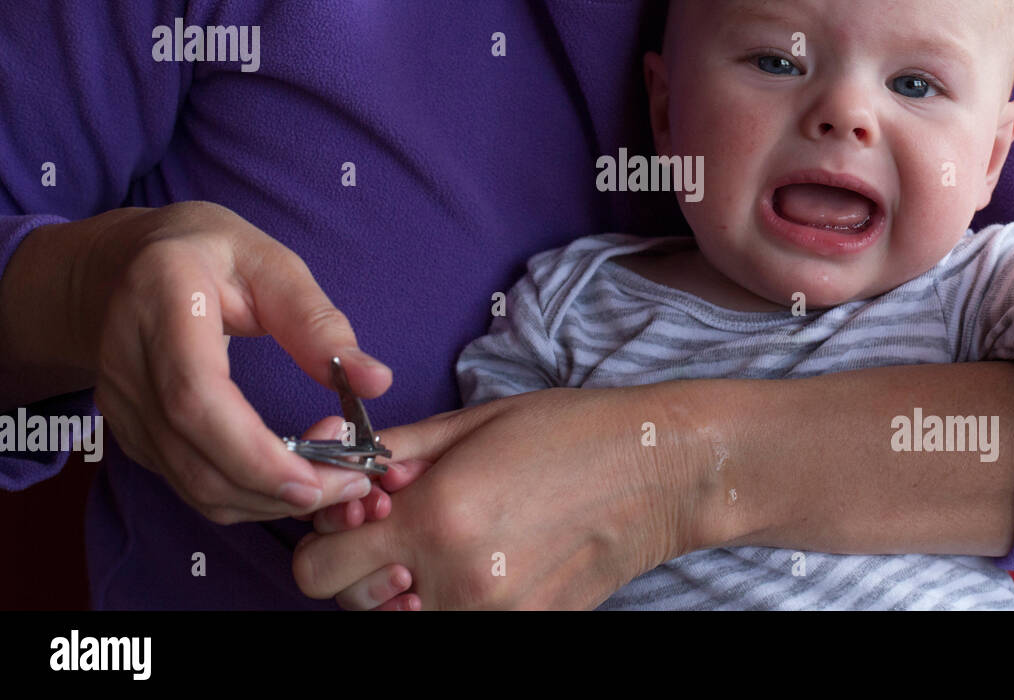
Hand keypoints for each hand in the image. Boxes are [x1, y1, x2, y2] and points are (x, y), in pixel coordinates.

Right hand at [81, 200, 391, 522]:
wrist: (123, 262)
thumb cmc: (208, 252)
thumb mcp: (270, 263)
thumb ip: (318, 322)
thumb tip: (376, 381)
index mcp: (164, 300)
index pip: (195, 396)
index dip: (253, 451)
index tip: (317, 477)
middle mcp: (128, 359)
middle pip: (192, 454)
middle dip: (274, 487)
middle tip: (349, 484)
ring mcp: (121, 402)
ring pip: (190, 483)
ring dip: (266, 499)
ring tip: (333, 481)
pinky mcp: (129, 431)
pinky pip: (187, 482)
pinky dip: (246, 495)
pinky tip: (293, 475)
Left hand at [292, 386, 707, 609]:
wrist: (657, 473)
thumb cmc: (570, 433)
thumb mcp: (471, 422)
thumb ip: (391, 452)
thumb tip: (335, 467)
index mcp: (435, 516)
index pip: (317, 565)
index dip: (328, 532)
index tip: (359, 509)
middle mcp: (455, 579)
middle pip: (348, 602)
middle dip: (360, 562)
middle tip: (402, 524)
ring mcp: (491, 615)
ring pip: (398, 619)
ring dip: (405, 586)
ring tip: (450, 540)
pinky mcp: (522, 630)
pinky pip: (453, 623)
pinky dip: (450, 599)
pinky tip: (486, 558)